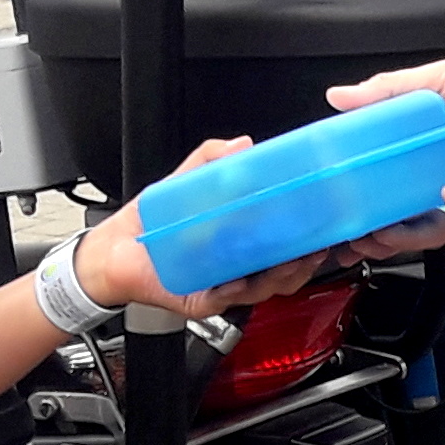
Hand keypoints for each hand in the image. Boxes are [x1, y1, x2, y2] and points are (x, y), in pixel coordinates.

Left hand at [82, 138, 444, 314]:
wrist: (113, 253)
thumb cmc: (151, 225)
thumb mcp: (185, 181)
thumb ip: (212, 160)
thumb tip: (242, 145)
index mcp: (244, 241)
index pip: (289, 241)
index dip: (315, 236)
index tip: (332, 221)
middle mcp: (242, 266)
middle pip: (290, 268)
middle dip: (310, 256)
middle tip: (323, 238)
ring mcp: (227, 285)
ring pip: (269, 285)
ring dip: (286, 271)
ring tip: (297, 253)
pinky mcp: (205, 299)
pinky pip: (233, 297)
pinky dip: (244, 286)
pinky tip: (249, 274)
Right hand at [331, 44, 444, 225]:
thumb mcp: (433, 79)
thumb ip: (385, 92)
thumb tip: (340, 97)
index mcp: (423, 147)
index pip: (384, 181)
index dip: (362, 198)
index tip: (339, 205)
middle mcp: (443, 169)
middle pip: (404, 213)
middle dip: (379, 231)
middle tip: (359, 232)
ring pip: (434, 224)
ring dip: (409, 232)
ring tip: (390, 226)